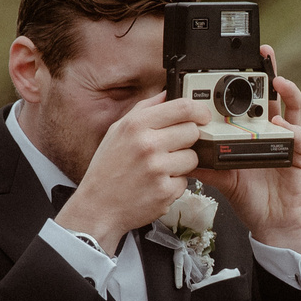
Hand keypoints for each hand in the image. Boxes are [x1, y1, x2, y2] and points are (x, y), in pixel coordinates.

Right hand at [59, 96, 203, 251]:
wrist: (97, 207)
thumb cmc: (107, 169)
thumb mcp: (117, 131)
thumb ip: (144, 109)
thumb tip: (167, 94)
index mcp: (136, 125)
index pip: (183, 107)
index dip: (199, 110)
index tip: (203, 115)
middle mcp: (148, 145)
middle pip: (193, 131)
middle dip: (188, 139)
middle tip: (173, 147)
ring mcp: (158, 169)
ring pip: (193, 158)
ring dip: (183, 163)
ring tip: (161, 169)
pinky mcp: (165, 191)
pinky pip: (186, 181)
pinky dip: (174, 184)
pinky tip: (156, 184)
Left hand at [196, 45, 300, 251]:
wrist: (271, 224)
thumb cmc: (250, 197)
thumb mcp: (223, 176)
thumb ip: (206, 162)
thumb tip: (182, 151)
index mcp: (256, 132)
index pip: (253, 100)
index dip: (249, 80)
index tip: (237, 62)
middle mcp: (276, 131)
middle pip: (276, 96)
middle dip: (272, 72)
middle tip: (264, 54)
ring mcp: (292, 142)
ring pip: (296, 109)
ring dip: (289, 92)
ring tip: (279, 81)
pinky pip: (300, 138)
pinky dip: (291, 129)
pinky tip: (281, 125)